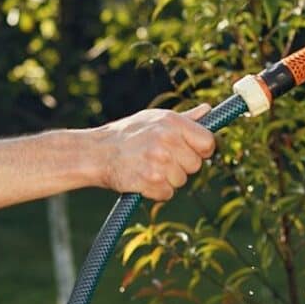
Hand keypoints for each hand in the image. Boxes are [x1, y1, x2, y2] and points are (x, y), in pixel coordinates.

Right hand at [95, 105, 215, 200]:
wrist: (95, 152)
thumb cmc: (127, 134)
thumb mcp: (155, 118)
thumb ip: (185, 118)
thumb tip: (208, 110)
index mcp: (172, 122)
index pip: (208, 142)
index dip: (202, 150)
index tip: (192, 152)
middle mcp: (168, 139)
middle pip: (195, 165)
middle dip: (182, 166)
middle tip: (160, 159)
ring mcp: (159, 161)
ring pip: (181, 181)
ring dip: (167, 179)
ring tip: (148, 167)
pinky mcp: (150, 180)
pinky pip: (167, 193)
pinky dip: (156, 191)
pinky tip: (143, 179)